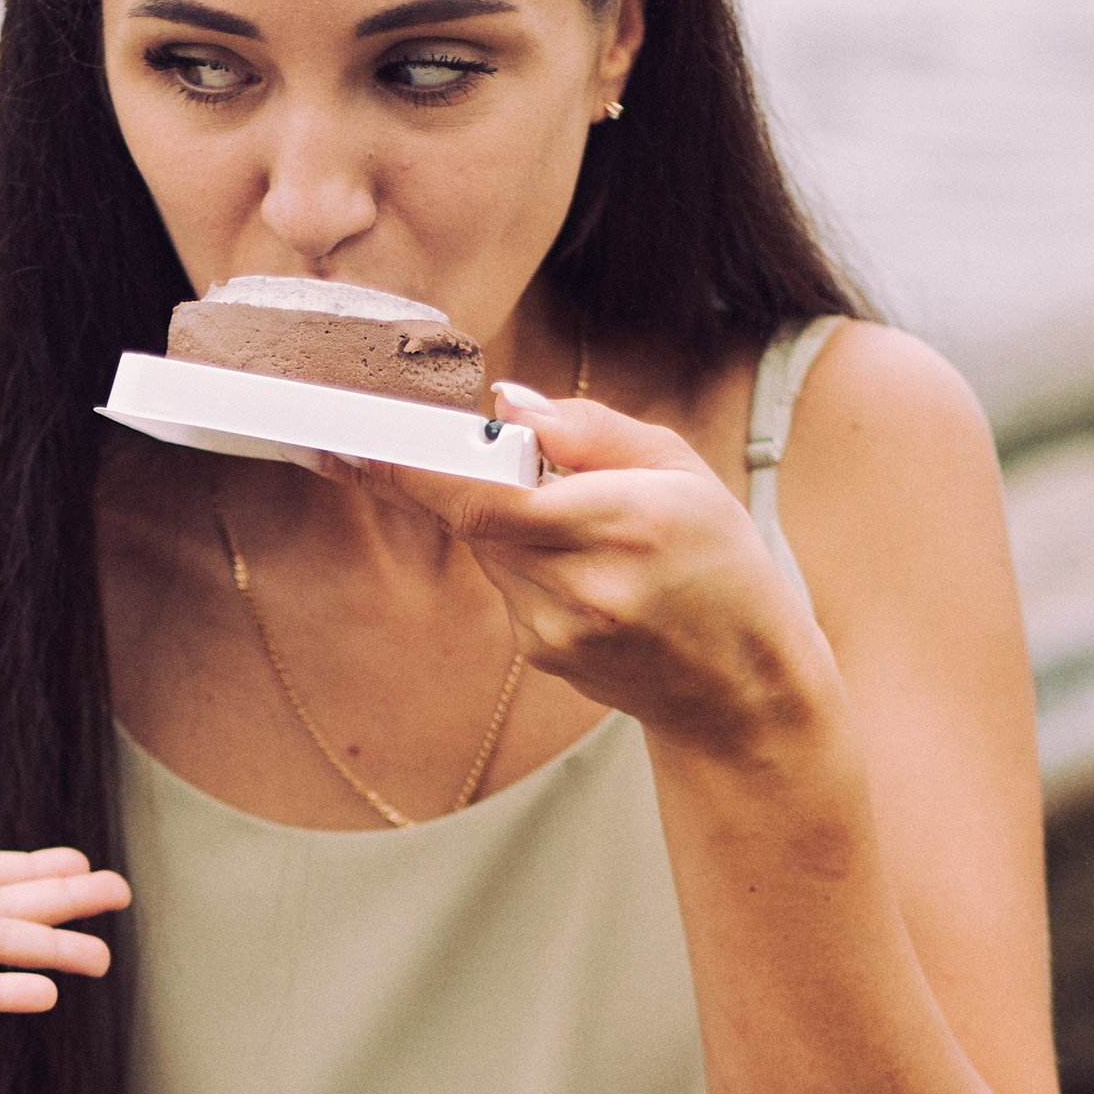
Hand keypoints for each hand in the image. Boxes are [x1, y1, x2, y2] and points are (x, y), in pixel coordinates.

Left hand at [353, 389, 827, 752]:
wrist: (741, 688)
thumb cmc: (723, 564)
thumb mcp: (684, 470)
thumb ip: (590, 431)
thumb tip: (506, 405)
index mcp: (624, 523)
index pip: (488, 497)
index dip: (413, 470)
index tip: (351, 443)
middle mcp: (583, 585)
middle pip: (476, 518)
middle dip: (472, 475)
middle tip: (507, 459)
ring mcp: (555, 631)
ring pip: (490, 550)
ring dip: (512, 521)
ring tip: (591, 529)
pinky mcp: (542, 655)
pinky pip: (508, 585)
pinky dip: (529, 561)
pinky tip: (591, 575)